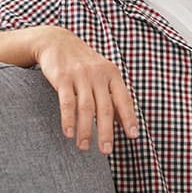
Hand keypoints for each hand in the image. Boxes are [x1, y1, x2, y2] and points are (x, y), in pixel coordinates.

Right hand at [33, 25, 138, 153]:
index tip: (133, 136)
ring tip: (84, 147)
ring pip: (86, 108)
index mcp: (112, 74)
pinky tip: (68, 133)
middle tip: (106, 151)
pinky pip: (67, 102)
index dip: (129, 119)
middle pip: (106, 108)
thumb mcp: (102, 73)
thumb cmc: (83, 62)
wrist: (57, 41)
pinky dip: (68, 119)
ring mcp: (81, 75)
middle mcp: (99, 74)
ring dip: (85, 130)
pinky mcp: (62, 77)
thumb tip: (125, 122)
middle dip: (106, 132)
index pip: (124, 99)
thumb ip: (113, 94)